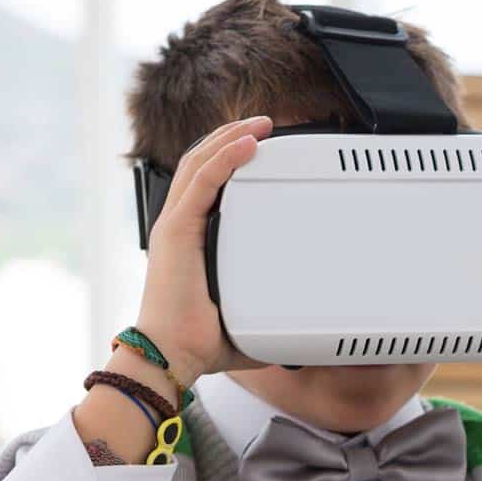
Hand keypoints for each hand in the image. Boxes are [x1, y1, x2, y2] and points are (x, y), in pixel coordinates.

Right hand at [134, 115, 273, 384]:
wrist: (172, 355)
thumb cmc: (204, 341)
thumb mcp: (248, 314)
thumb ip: (272, 309)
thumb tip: (309, 326)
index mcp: (192, 237)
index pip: (208, 184)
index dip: (231, 159)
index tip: (263, 148)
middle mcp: (180, 224)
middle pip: (203, 163)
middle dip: (233, 137)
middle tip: (267, 124)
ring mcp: (175, 224)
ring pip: (201, 163)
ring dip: (231, 137)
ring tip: (261, 124)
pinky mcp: (176, 230)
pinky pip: (202, 182)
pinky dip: (225, 158)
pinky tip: (247, 144)